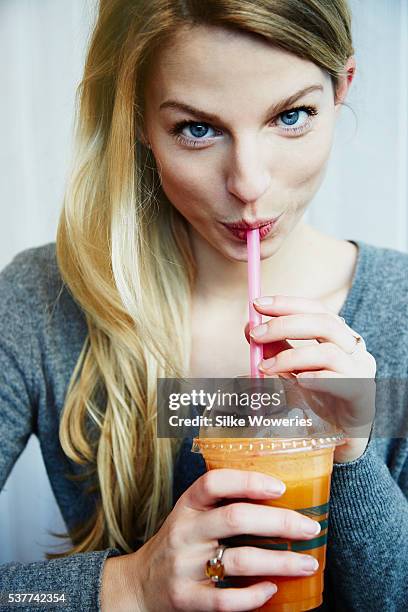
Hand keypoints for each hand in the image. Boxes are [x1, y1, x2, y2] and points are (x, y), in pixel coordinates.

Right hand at [102, 469, 321, 610]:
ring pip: (239, 560)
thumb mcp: (190, 517)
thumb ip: (220, 506)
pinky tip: (273, 590)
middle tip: (310, 527)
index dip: (248, 481)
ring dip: (280, 562)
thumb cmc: (178, 545)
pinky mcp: (186, 599)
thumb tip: (278, 497)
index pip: (214, 482)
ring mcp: (184, 566)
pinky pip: (226, 600)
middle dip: (280, 522)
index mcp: (187, 506)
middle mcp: (184, 532)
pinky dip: (254, 595)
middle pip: (236, 518)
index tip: (280, 486)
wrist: (138, 586)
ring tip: (307, 562)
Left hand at [245, 295, 376, 462]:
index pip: (315, 309)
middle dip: (285, 325)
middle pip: (325, 323)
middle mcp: (354, 347)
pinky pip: (341, 380)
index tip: (257, 305)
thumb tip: (249, 327)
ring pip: (330, 352)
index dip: (287, 303)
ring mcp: (361, 369)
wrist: (340, 434)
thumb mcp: (292, 368)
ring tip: (266, 367)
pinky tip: (297, 381)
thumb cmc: (318, 395)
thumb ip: (275, 348)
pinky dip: (316, 378)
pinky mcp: (362, 393)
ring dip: (292, 357)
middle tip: (256, 335)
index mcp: (338, 335)